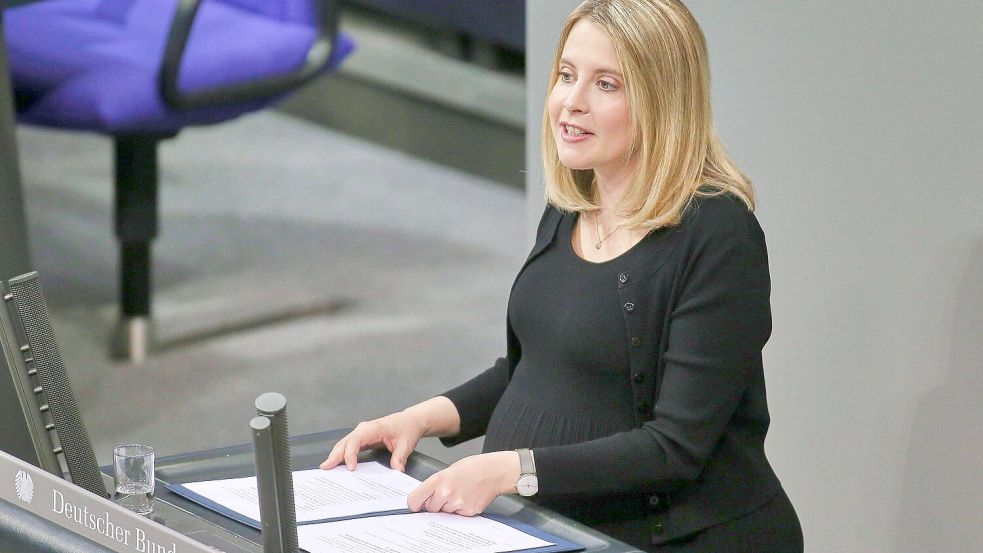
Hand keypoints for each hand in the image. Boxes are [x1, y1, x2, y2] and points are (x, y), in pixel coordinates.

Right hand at [320, 411, 425, 471]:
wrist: (410, 421)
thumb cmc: (407, 429)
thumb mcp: (406, 444)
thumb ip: (400, 457)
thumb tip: (396, 470)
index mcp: (374, 428)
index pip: (357, 440)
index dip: (351, 454)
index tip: (351, 468)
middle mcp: (364, 429)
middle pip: (346, 442)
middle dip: (335, 455)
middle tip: (326, 468)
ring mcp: (362, 433)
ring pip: (345, 443)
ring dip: (335, 455)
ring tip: (326, 468)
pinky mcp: (363, 438)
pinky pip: (349, 446)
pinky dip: (341, 454)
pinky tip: (336, 464)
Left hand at [406, 451, 520, 516]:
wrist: (494, 472)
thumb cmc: (474, 467)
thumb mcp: (449, 470)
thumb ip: (436, 484)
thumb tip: (427, 497)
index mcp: (439, 480)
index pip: (415, 499)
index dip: (414, 503)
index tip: (415, 505)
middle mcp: (446, 493)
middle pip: (430, 508)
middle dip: (435, 503)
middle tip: (446, 494)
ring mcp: (457, 504)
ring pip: (445, 512)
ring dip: (449, 506)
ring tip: (461, 492)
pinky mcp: (468, 512)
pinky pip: (458, 515)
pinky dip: (461, 509)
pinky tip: (468, 497)